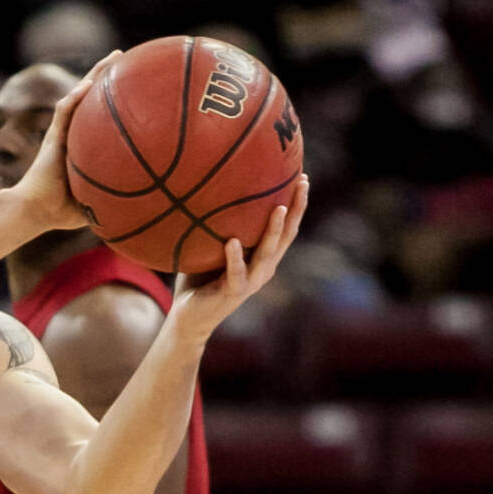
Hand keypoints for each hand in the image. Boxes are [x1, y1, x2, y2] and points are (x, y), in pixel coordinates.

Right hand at [1, 56, 116, 235]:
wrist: (35, 211)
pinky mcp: (52, 137)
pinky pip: (64, 111)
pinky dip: (74, 97)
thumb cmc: (61, 211)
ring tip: (115, 57)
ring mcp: (61, 133)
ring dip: (95, 75)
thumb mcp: (96, 200)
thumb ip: (114, 195)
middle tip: (125, 58)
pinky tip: (87, 85)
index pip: (99, 116)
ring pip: (79, 95)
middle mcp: (72, 134)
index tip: (134, 85)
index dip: (114, 99)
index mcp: (82, 145)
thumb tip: (145, 203)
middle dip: (107, 76)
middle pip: (91, 97)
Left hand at [169, 175, 308, 341]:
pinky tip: (232, 241)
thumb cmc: (199, 277)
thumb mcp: (212, 246)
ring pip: (266, 253)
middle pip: (286, 235)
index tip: (303, 176)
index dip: (297, 203)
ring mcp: (250, 281)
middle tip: (303, 183)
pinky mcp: (232, 293)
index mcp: (263, 257)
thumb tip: (210, 185)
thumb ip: (218, 223)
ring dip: (273, 230)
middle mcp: (263, 268)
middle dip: (296, 209)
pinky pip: (235, 273)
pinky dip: (234, 257)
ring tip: (279, 208)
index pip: (286, 227)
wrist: (189, 317)